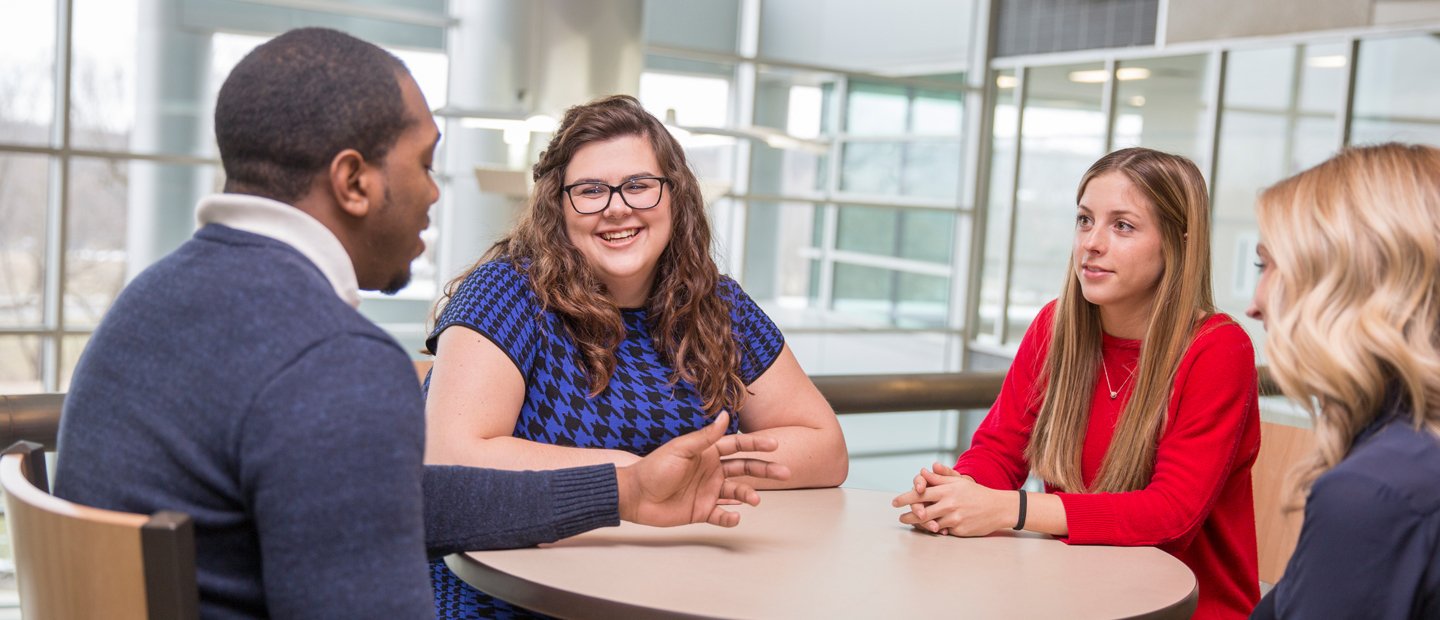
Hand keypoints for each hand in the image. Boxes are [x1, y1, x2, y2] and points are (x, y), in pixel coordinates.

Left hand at [616, 412, 790, 526]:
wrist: (635, 496)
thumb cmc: (654, 468)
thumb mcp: (681, 449)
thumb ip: (705, 437)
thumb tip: (725, 416)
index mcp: (708, 453)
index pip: (738, 446)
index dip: (756, 445)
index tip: (775, 445)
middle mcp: (712, 471)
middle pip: (745, 469)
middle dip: (765, 470)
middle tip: (785, 472)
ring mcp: (708, 491)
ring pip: (737, 492)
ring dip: (748, 495)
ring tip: (756, 500)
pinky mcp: (702, 511)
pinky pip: (721, 515)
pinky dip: (730, 517)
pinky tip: (735, 516)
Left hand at [892, 470, 1012, 536]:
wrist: (997, 507)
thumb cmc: (976, 493)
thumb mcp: (958, 481)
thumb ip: (939, 477)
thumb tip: (923, 471)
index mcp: (947, 490)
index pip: (920, 494)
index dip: (905, 498)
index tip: (895, 502)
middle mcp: (949, 504)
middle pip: (921, 512)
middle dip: (908, 515)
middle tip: (901, 517)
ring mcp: (954, 518)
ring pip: (930, 523)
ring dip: (920, 524)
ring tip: (912, 523)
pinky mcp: (959, 530)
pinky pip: (943, 531)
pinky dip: (936, 529)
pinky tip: (932, 528)